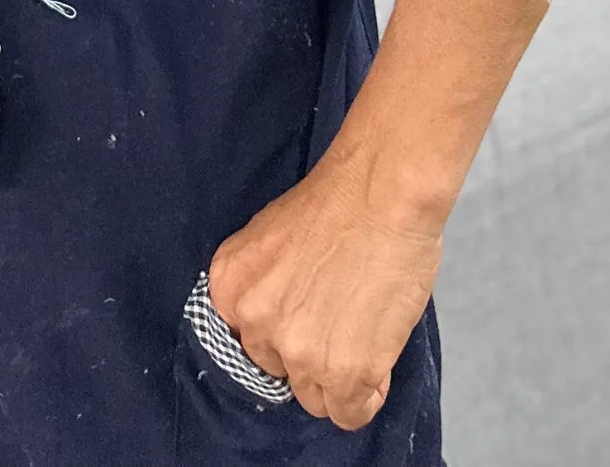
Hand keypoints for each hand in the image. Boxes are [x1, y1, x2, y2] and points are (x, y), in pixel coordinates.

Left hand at [206, 156, 443, 427]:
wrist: (381, 194)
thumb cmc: (337, 203)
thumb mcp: (271, 239)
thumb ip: (266, 285)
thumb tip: (281, 318)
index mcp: (228, 286)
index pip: (246, 340)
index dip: (283, 331)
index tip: (307, 318)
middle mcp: (253, 323)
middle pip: (279, 370)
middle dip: (309, 354)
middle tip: (340, 323)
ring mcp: (296, 352)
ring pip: (314, 398)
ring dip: (338, 377)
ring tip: (363, 337)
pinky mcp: (342, 374)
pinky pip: (348, 414)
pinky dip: (366, 396)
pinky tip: (377, 361)